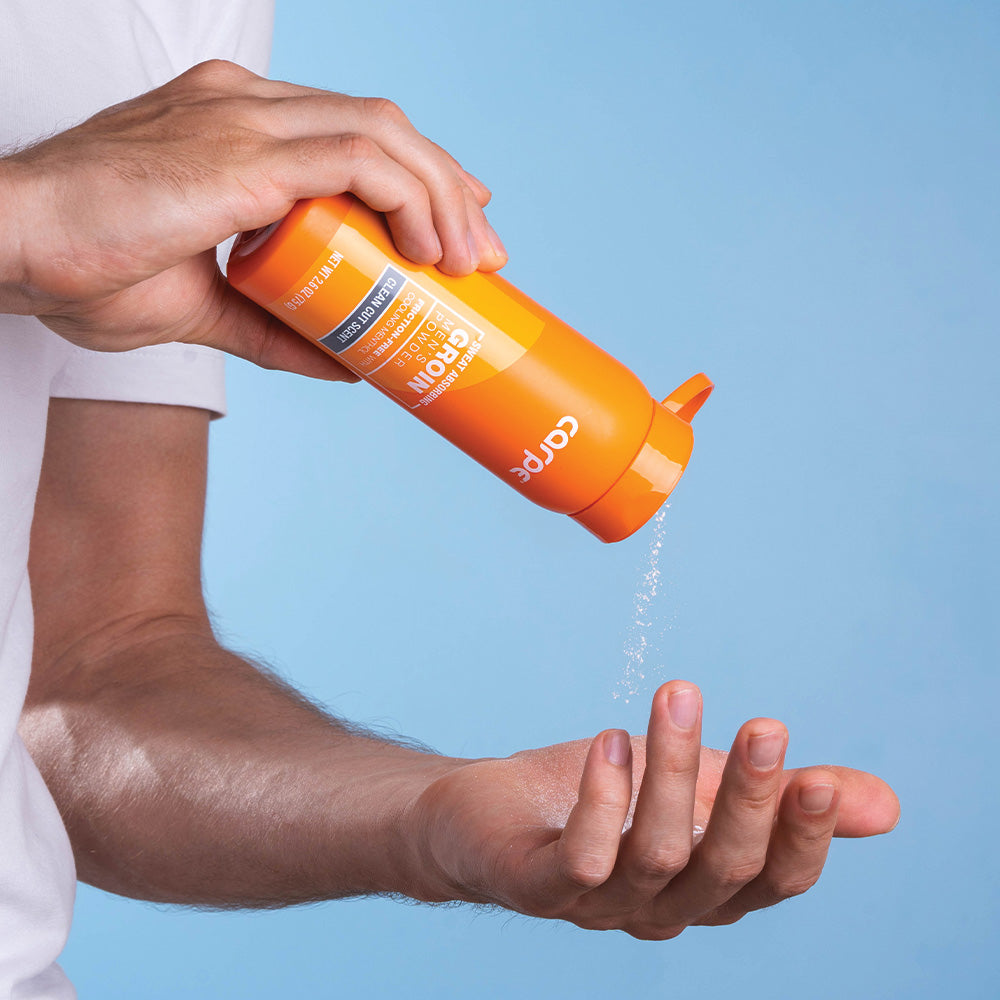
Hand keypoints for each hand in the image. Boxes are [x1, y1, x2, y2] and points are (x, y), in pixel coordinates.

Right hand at [0, 60, 505, 378]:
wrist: (9, 247)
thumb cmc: (84, 267)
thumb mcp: (207, 308)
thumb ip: (279, 329)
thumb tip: (347, 362)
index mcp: (235, 126)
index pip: (352, 134)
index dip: (416, 179)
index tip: (451, 230)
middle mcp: (247, 105)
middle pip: (382, 126)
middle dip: (446, 189)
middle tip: (481, 255)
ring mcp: (244, 117)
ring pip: (382, 133)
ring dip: (440, 197)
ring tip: (469, 262)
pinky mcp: (240, 150)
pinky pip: (356, 158)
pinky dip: (406, 199)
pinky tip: (426, 247)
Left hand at [408, 681, 898, 937]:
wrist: (488, 812)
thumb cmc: (600, 795)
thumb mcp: (698, 785)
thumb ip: (776, 798)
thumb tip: (885, 805)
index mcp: (707, 886)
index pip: (773, 880)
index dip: (802, 837)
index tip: (817, 774)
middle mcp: (662, 907)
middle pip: (723, 868)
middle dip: (749, 798)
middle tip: (764, 728)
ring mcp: (600, 904)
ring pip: (656, 852)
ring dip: (671, 771)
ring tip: (675, 696)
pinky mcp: (541, 886)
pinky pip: (583, 857)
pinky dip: (603, 798)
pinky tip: (610, 742)